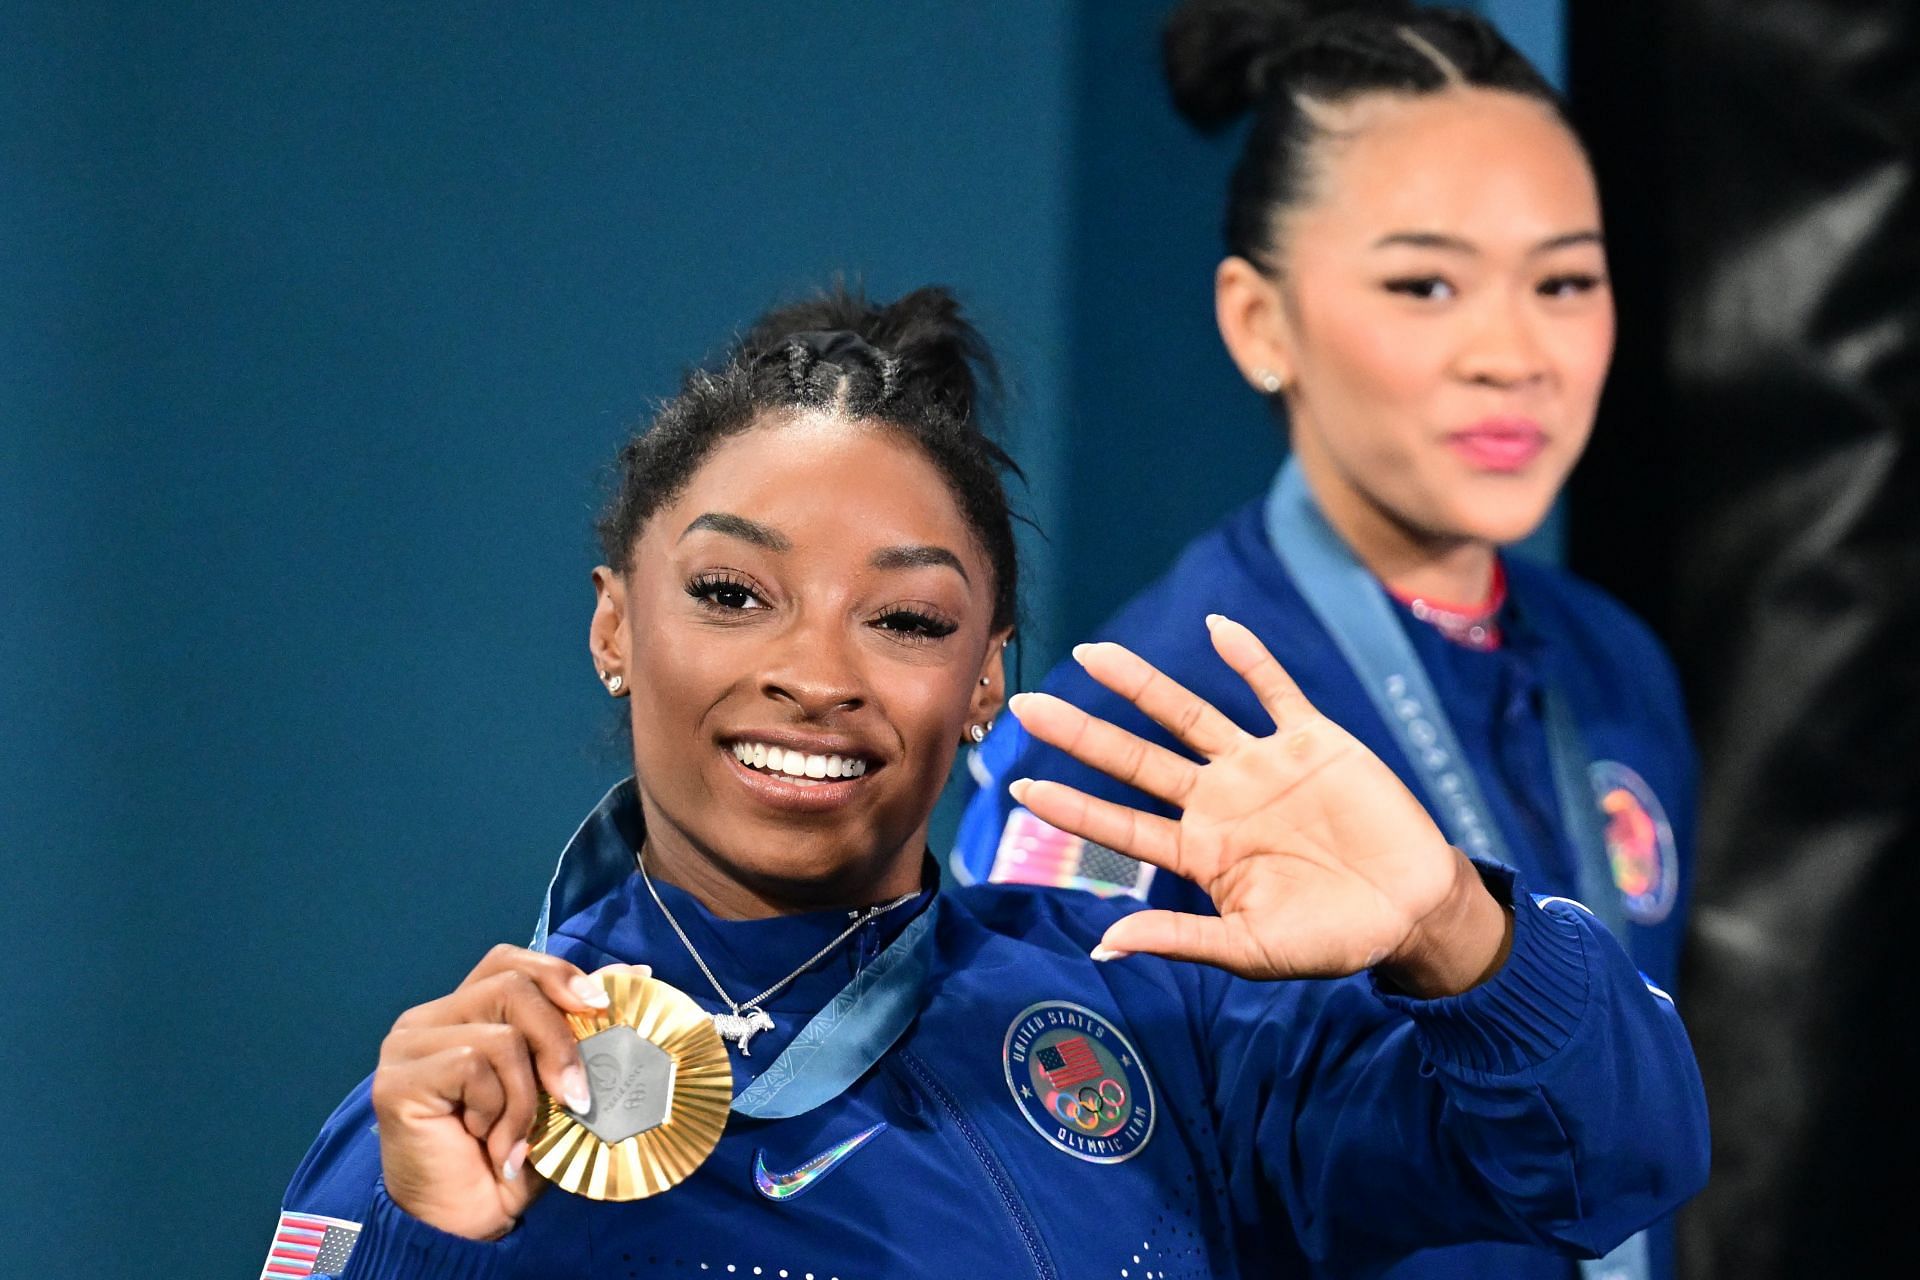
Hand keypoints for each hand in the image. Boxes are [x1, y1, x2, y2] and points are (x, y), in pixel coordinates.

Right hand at [370, 946, 649, 1239]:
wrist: (470, 1222)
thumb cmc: (513, 1155)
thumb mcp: (556, 1083)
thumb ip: (579, 1027)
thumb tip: (634, 971)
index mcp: (463, 1012)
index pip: (509, 962)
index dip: (557, 974)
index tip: (600, 1007)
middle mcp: (428, 1019)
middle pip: (511, 986)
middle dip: (559, 1042)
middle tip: (575, 1096)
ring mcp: (407, 1045)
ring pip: (500, 1034)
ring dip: (527, 1096)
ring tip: (516, 1136)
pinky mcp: (399, 1079)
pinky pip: (473, 1065)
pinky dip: (498, 1109)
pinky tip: (489, 1142)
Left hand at [1008, 615, 1508, 995]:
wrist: (1413, 910)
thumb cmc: (1332, 939)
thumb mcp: (1253, 950)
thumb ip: (1182, 939)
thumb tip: (1102, 945)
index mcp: (1200, 852)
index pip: (1120, 823)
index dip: (1072, 805)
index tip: (1017, 788)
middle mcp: (1219, 801)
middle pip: (1136, 758)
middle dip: (1082, 733)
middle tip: (1025, 704)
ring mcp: (1261, 766)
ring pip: (1189, 715)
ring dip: (1142, 685)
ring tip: (1092, 655)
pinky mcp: (1311, 741)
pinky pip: (1274, 690)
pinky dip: (1248, 658)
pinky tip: (1216, 628)